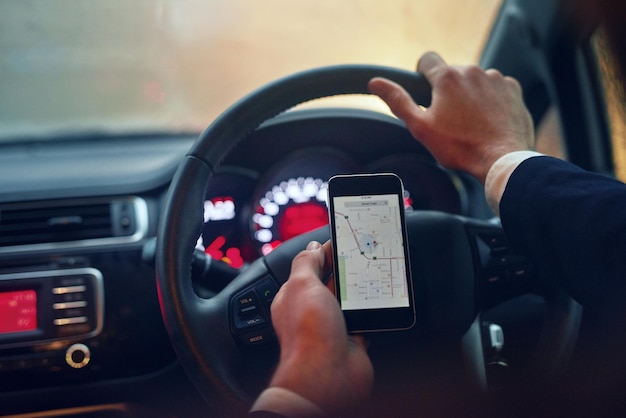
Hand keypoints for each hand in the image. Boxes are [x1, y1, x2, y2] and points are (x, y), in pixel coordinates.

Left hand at [268, 240, 373, 414]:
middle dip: (344, 270)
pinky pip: (365, 320)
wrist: (327, 376)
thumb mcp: (301, 284)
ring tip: (374, 273)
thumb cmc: (309, 333)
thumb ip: (306, 262)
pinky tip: (380, 301)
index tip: (342, 241)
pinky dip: (372, 311)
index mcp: (294, 296)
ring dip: (360, 290)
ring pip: (349, 301)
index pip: (308, 268)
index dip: (324, 253)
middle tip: (363, 255)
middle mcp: (312, 312)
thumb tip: (312, 247)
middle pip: (330, 283)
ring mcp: (332, 327)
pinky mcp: (352, 340)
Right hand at [368, 51, 534, 183]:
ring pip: (475, 80)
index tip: (425, 91)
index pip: (427, 59)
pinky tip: (488, 121)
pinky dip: (491, 100)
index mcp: (447, 77)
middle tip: (448, 119)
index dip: (422, 74)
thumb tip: (376, 83)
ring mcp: (496, 79)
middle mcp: (472, 71)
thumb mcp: (420, 127)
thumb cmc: (460, 147)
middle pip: (452, 73)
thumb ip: (398, 101)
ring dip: (470, 95)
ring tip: (470, 123)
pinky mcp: (513, 90)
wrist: (502, 160)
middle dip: (448, 91)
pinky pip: (496, 88)